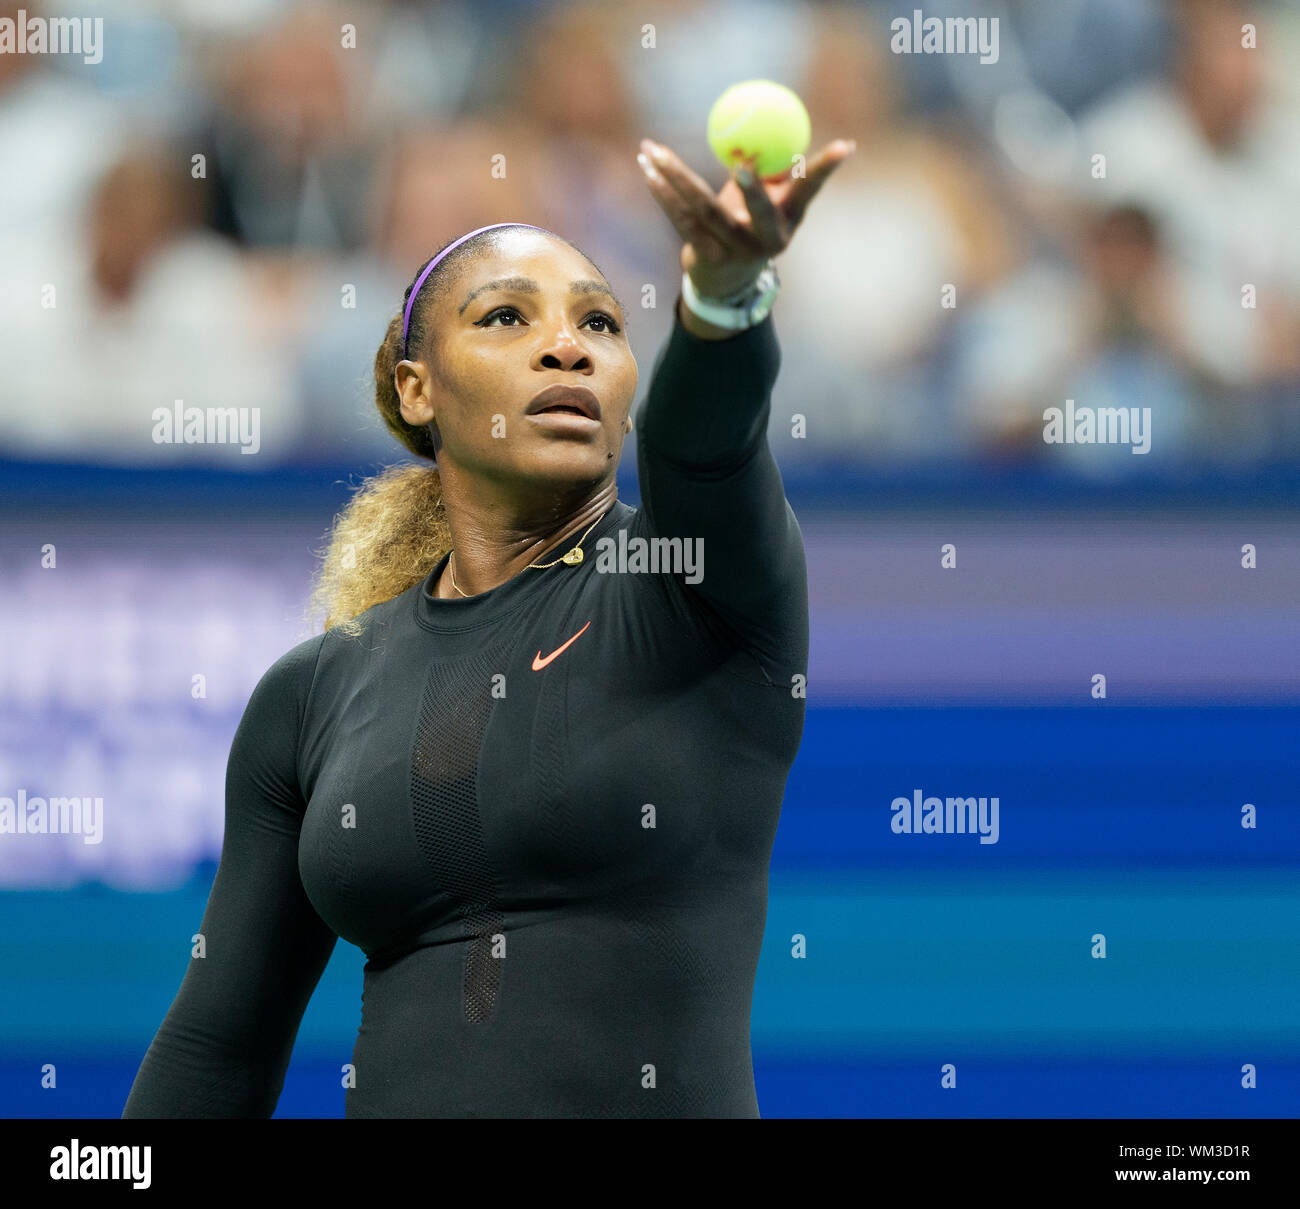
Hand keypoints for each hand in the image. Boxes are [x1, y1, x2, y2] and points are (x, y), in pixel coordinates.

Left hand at [638, 136, 855, 299]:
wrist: (726, 280)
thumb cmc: (750, 223)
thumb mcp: (768, 200)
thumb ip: (770, 167)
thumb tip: (767, 122)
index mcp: (789, 219)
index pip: (810, 189)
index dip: (827, 168)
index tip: (846, 146)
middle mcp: (768, 239)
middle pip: (759, 210)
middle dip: (754, 189)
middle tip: (742, 164)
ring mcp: (735, 251)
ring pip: (704, 209)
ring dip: (675, 174)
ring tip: (651, 147)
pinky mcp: (706, 257)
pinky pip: (681, 218)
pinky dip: (662, 191)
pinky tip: (648, 168)